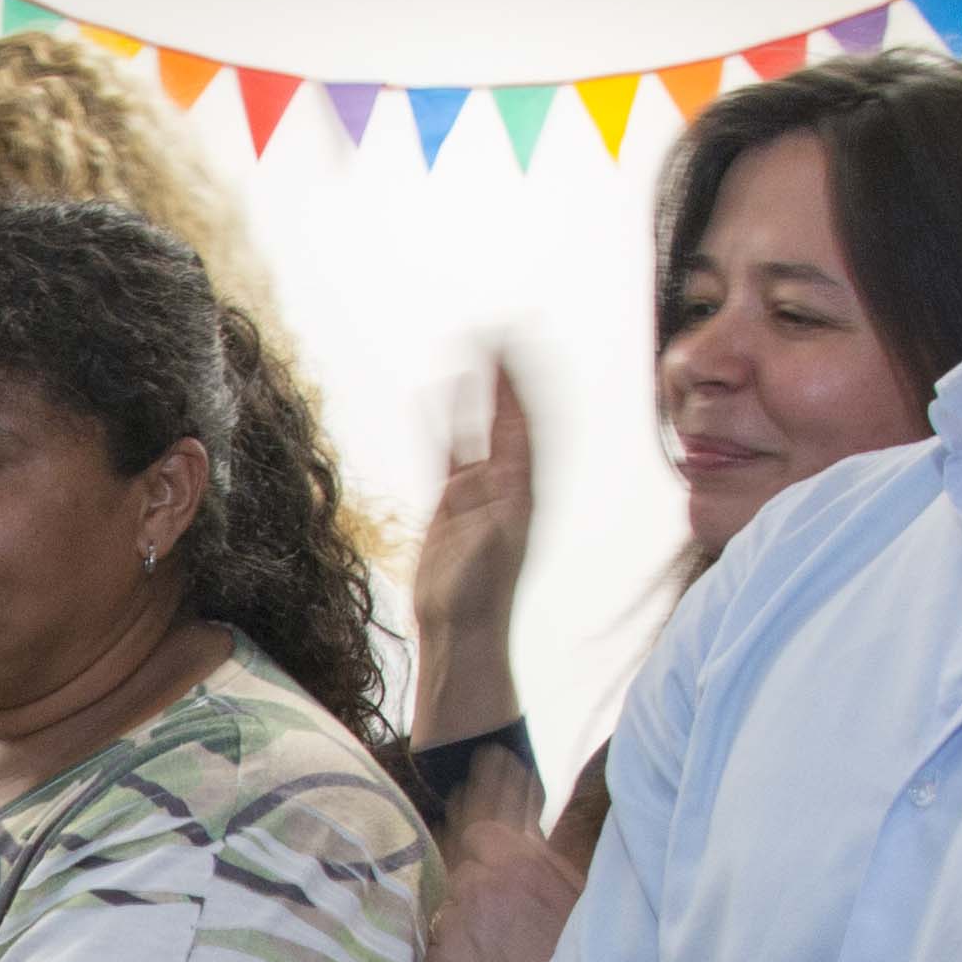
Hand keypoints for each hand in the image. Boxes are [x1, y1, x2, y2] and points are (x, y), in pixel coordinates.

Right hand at [409, 355, 535, 736]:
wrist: (463, 633)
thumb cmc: (480, 601)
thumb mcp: (490, 556)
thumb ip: (494, 515)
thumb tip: (502, 478)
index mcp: (522, 492)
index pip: (525, 423)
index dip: (522, 383)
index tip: (516, 342)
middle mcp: (507, 484)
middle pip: (508, 415)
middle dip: (506, 373)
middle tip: (500, 328)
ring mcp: (480, 492)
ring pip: (480, 427)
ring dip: (479, 389)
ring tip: (473, 349)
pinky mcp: (452, 505)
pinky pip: (449, 449)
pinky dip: (445, 421)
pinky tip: (436, 394)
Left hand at [425, 823, 585, 961]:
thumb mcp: (584, 899)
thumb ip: (545, 865)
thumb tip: (522, 843)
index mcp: (519, 866)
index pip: (480, 836)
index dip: (491, 858)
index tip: (501, 879)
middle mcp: (479, 890)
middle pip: (462, 879)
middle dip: (479, 898)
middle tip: (505, 931)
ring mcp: (453, 930)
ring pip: (447, 918)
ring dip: (465, 933)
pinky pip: (436, 956)